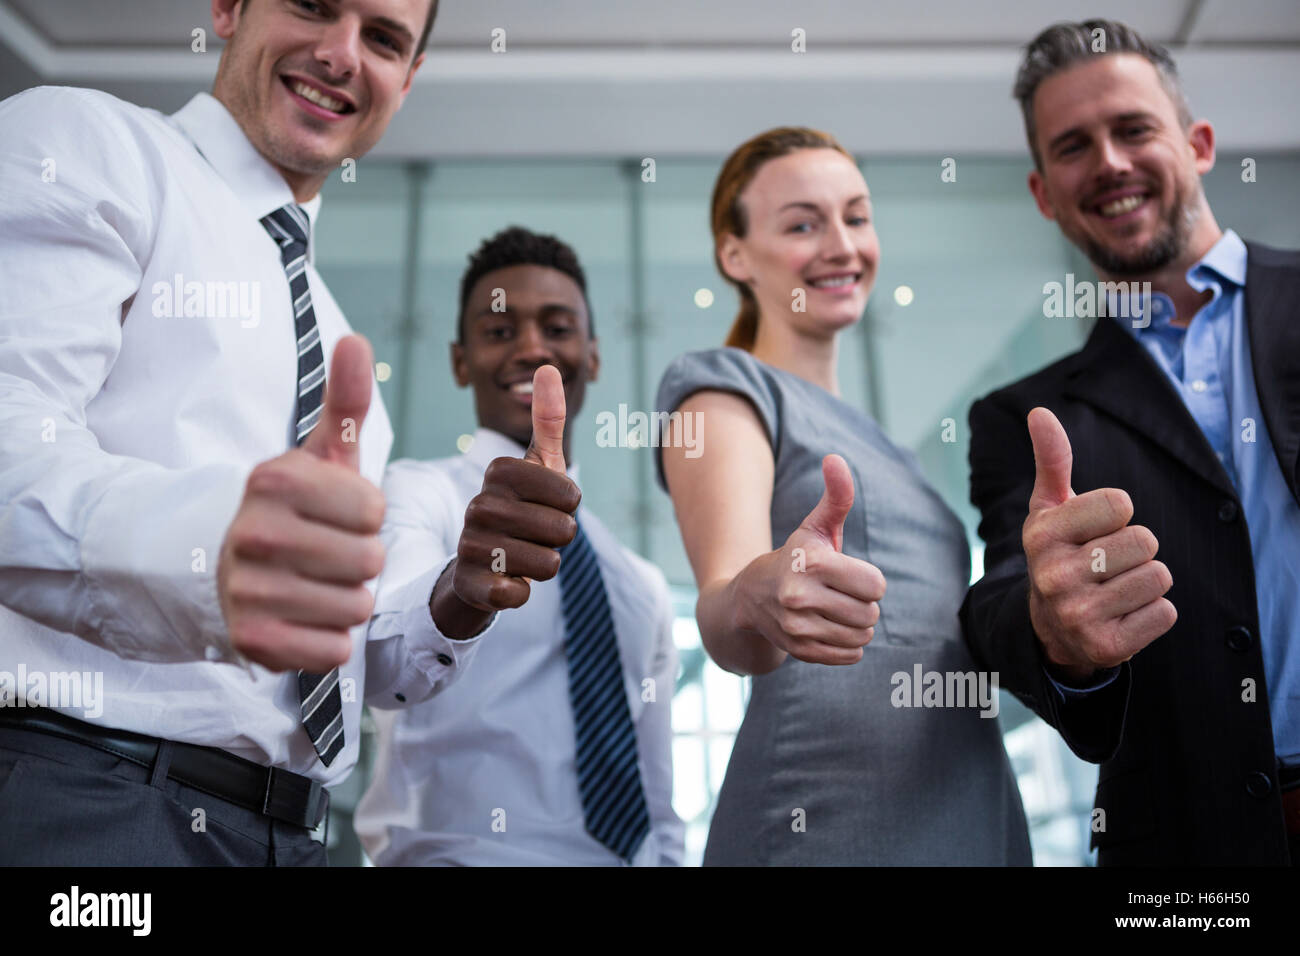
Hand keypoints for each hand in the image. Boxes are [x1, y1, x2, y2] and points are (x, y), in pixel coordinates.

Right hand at [218, 335, 385, 671]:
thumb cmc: (293, 509)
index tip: (335, 514)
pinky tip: (303, 618)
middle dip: (360, 561)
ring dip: (346, 600)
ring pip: (356, 607)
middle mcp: (253, 532)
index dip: (366, 517)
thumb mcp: (318, 455)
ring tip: (314, 584)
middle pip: (371, 561)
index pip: (375, 511)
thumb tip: (356, 340)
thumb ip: (345, 402)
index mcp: (273, 480)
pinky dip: (328, 640)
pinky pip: (334, 649)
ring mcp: (248, 589)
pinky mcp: (250, 641)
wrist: (221, 567)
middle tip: (325, 553)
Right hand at [444, 364, 580, 615]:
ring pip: (549, 564)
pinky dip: (521, 592)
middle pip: (564, 531)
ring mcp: (472, 544)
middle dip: (558, 539)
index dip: (568, 508)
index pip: (572, 496)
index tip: (545, 506)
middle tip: (532, 534)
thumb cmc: (519, 510)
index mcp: (500, 471)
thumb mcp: (537, 466)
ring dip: (543, 565)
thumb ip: (547, 420)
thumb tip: (549, 366)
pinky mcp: (473, 583)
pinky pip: (521, 593)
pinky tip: (503, 580)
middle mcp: (480, 504)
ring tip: (519, 555)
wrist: (478, 565)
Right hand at [732, 454, 884, 665]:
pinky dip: (849, 645)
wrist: (750, 598)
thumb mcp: (814, 526)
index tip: (849, 574)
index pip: (876, 585)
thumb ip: (836, 496)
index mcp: (811, 562)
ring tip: (836, 611)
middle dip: (864, 603)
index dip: (868, 580)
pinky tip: (831, 628)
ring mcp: (798, 627)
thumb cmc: (795, 556)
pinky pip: (850, 655)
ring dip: (858, 625)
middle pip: (871, 613)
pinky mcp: (800, 650)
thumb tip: (835, 458)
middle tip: (841, 594)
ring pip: (862, 635)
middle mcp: (800, 596)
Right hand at [1022, 407, 1176, 682]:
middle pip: (1145, 541)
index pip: (1121, 503)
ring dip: (1147, 581)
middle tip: (1108, 563)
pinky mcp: (1104, 646)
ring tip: (1116, 588)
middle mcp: (1053, 575)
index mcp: (1042, 534)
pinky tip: (1123, 614)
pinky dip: (1154, 613)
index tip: (1097, 529)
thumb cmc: (1059, 553)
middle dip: (1137, 549)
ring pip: (1158, 577)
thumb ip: (1052, 460)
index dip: (1119, 514)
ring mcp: (1077, 614)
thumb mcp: (1050, 508)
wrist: (1050, 628)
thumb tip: (1040, 412)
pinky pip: (1165, 614)